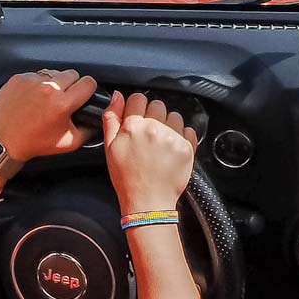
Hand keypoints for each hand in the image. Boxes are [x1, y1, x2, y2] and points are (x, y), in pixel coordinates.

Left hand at [0, 69, 96, 169]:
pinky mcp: (19, 78)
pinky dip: (36, 84)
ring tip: (46, 98)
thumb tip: (97, 120)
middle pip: (72, 74)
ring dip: (54, 83)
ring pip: (54, 72)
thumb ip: (89, 131)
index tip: (84, 94)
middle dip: (71, 85)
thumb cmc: (35, 143)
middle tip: (63, 98)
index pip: (88, 82)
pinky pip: (35, 74)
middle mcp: (48, 89)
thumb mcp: (69, 143)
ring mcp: (32, 81)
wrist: (5, 141)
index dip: (88, 89)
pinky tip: (32, 97)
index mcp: (63, 104)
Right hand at [102, 91, 197, 213]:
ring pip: (174, 116)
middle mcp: (154, 128)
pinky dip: (181, 136)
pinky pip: (188, 130)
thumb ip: (111, 118)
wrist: (148, 202)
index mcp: (134, 126)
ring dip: (168, 124)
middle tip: (148, 135)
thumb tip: (117, 96)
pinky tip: (170, 149)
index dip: (136, 108)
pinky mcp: (187, 147)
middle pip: (157, 105)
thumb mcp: (110, 148)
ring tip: (160, 143)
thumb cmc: (127, 178)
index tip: (137, 118)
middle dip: (153, 116)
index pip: (138, 98)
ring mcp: (172, 137)